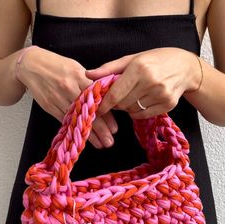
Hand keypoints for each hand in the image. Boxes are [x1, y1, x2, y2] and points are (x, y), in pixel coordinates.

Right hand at [16, 46, 117, 147]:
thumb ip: (89, 82)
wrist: (31, 65)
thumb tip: (104, 97)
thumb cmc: (56, 65)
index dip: (107, 115)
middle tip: (110, 141)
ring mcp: (59, 99)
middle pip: (88, 113)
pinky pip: (65, 121)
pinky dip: (74, 130)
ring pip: (77, 120)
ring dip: (89, 135)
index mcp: (79, 76)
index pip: (97, 100)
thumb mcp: (75, 68)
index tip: (114, 127)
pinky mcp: (50, 107)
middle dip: (101, 129)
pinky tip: (82, 138)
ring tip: (100, 144)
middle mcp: (69, 88)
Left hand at [85, 47, 200, 118]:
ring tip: (134, 94)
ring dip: (128, 106)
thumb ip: (109, 69)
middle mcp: (151, 82)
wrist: (185, 67)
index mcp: (139, 68)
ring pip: (132, 111)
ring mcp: (161, 95)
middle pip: (123, 104)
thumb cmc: (155, 60)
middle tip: (119, 96)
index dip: (104, 104)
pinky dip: (137, 112)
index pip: (116, 94)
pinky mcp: (168, 105)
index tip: (98, 109)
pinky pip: (143, 115)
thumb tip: (88, 75)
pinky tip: (142, 100)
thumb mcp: (132, 59)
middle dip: (116, 103)